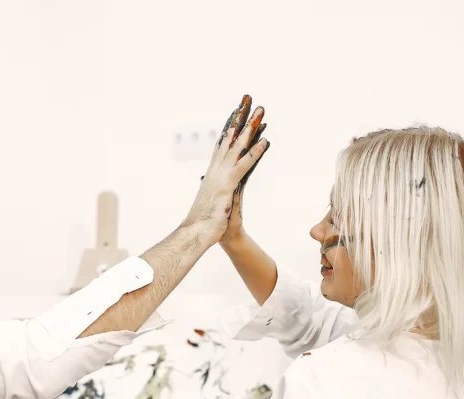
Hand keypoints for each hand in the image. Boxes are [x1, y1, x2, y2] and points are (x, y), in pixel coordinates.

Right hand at [180, 95, 269, 243]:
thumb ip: (213, 189)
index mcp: (213, 172)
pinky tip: (267, 141)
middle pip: (230, 137)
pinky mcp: (228, 186)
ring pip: (238, 146)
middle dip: (240, 117)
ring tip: (261, 111)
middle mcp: (216, 169)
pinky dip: (255, 152)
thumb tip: (207, 182)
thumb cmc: (203, 222)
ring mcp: (222, 176)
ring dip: (251, 128)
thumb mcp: (211, 201)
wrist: (196, 235)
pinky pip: (245, 165)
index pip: (223, 143)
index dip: (231, 126)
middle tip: (249, 99)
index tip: (237, 111)